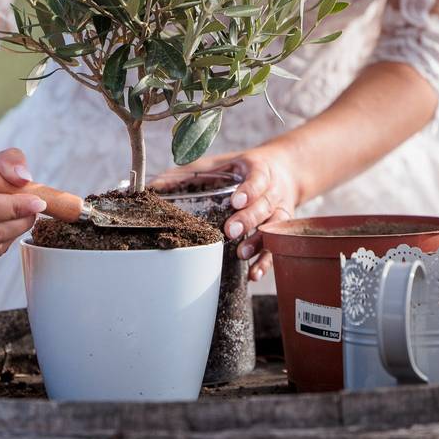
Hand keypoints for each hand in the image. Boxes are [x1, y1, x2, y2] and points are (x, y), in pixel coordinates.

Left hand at [165, 143, 298, 281]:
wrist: (285, 170)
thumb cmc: (242, 169)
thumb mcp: (220, 164)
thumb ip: (190, 174)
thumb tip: (153, 188)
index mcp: (259, 170)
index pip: (258, 178)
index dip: (249, 190)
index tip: (236, 200)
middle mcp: (274, 192)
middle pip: (264, 206)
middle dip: (248, 219)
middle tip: (230, 231)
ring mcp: (280, 211)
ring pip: (274, 227)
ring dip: (259, 243)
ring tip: (241, 254)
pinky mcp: (282, 229)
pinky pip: (277, 247)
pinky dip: (266, 261)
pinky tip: (254, 273)